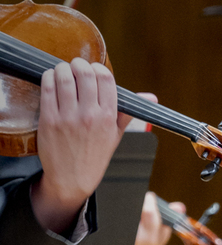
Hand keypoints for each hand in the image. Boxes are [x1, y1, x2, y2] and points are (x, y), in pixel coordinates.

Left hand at [30, 58, 125, 233]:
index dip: (97, 67)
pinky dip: (48, 77)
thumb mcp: (116, 135)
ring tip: (62, 73)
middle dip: (78, 64)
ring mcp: (68, 117)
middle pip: (84, 72)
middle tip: (75, 68)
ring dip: (61, 69)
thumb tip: (151, 98)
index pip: (105, 77)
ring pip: (63, 76)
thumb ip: (128, 112)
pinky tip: (51, 80)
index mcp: (108, 117)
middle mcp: (90, 115)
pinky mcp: (49, 119)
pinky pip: (47, 87)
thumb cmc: (94, 157)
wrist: (72, 180)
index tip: (92, 70)